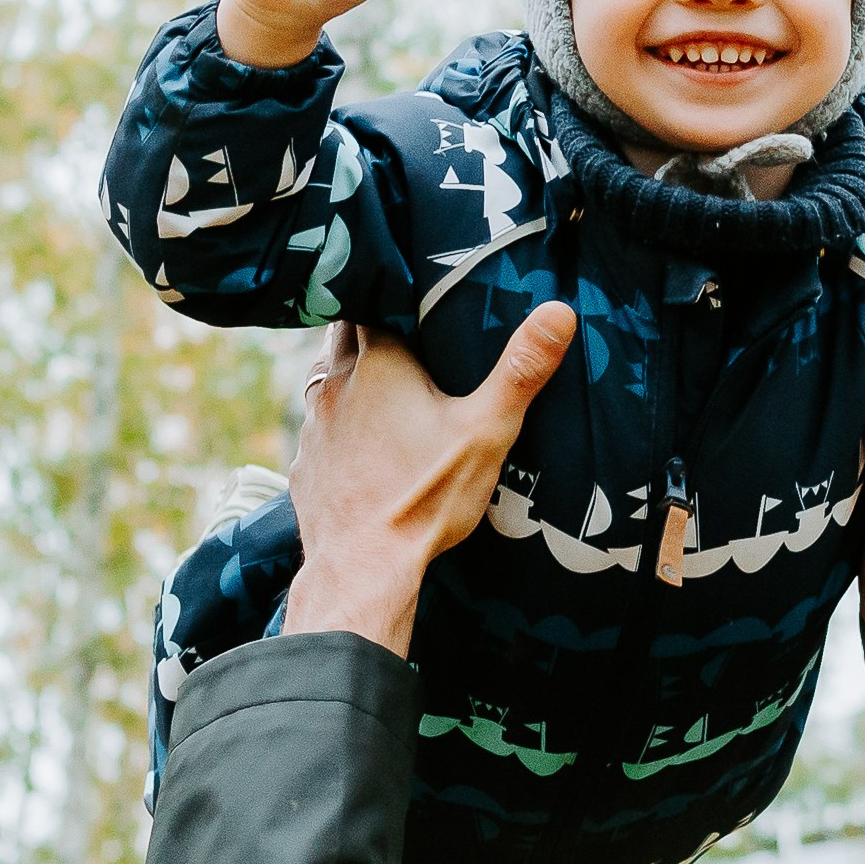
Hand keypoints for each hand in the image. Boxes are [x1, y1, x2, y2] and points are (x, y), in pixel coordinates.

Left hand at [282, 307, 577, 655]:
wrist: (362, 570)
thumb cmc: (423, 497)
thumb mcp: (486, 431)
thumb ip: (520, 371)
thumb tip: (559, 312)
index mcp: (377, 362)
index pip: (371, 300)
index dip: (391, 293)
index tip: (413, 293)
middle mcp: (334, 384)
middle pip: (343, 335)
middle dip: (370, 330)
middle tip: (406, 335)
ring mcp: (312, 426)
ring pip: (326, 381)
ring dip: (350, 377)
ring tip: (386, 387)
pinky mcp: (305, 465)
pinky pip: (319, 429)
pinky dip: (338, 427)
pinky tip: (363, 447)